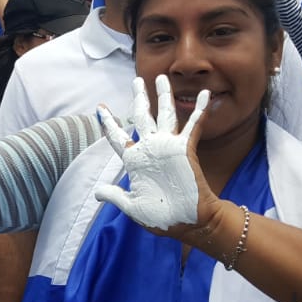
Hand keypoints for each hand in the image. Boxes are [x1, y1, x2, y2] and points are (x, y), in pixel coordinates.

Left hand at [95, 75, 216, 233]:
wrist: (187, 223)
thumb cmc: (161, 217)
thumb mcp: (132, 206)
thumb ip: (115, 195)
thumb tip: (97, 192)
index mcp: (135, 161)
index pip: (117, 137)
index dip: (108, 122)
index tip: (99, 107)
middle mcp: (150, 149)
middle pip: (142, 117)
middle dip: (139, 98)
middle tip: (136, 81)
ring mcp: (168, 147)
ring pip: (165, 115)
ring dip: (164, 96)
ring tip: (162, 78)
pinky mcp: (185, 149)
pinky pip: (193, 125)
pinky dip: (199, 110)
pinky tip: (204, 94)